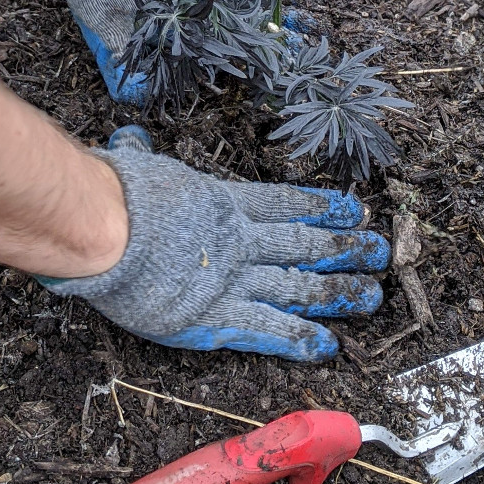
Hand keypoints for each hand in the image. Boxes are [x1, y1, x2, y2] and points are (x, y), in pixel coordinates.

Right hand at [37, 125, 389, 361]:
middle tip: (378, 251)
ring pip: (296, 287)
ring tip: (370, 295)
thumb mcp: (133, 162)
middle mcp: (239, 241)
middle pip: (303, 246)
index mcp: (222, 204)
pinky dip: (297, 339)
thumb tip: (130, 138)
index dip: (321, 208)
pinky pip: (266, 330)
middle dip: (343, 249)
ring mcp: (233, 280)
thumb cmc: (117, 192)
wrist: (106, 230)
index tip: (352, 209)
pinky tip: (327, 346)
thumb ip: (140, 153)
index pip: (285, 205)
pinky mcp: (216, 317)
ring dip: (336, 293)